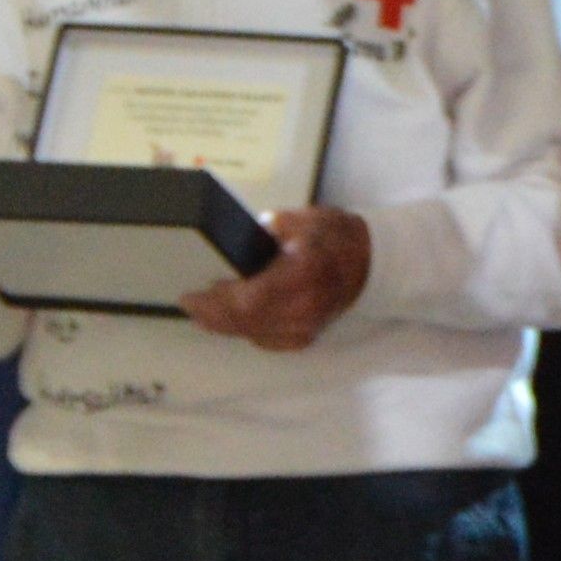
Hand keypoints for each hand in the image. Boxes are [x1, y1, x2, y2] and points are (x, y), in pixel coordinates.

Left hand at [180, 208, 372, 351]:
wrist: (370, 261)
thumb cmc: (335, 235)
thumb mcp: (302, 220)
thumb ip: (267, 230)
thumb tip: (234, 239)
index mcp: (302, 275)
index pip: (248, 301)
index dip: (215, 304)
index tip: (191, 295)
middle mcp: (303, 308)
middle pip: (244, 323)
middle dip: (211, 316)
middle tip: (189, 303)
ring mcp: (305, 328)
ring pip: (251, 334)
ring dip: (223, 325)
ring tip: (202, 311)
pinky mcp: (305, 337)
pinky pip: (264, 340)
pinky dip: (243, 330)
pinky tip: (230, 320)